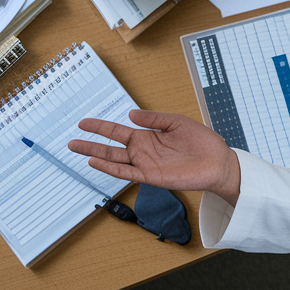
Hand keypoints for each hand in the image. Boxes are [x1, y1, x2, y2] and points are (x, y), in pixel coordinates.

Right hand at [68, 109, 241, 206]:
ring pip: (114, 160)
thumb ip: (154, 119)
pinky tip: (96, 162)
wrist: (218, 161)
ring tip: (77, 149)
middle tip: (71, 141)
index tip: (83, 122)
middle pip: (111, 147)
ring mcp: (145, 164)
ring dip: (95, 156)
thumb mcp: (176, 122)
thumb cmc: (201, 141)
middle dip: (91, 144)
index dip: (101, 127)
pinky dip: (111, 168)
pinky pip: (127, 172)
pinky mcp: (152, 176)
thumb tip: (130, 113)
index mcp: (148, 136)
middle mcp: (143, 151)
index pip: (118, 131)